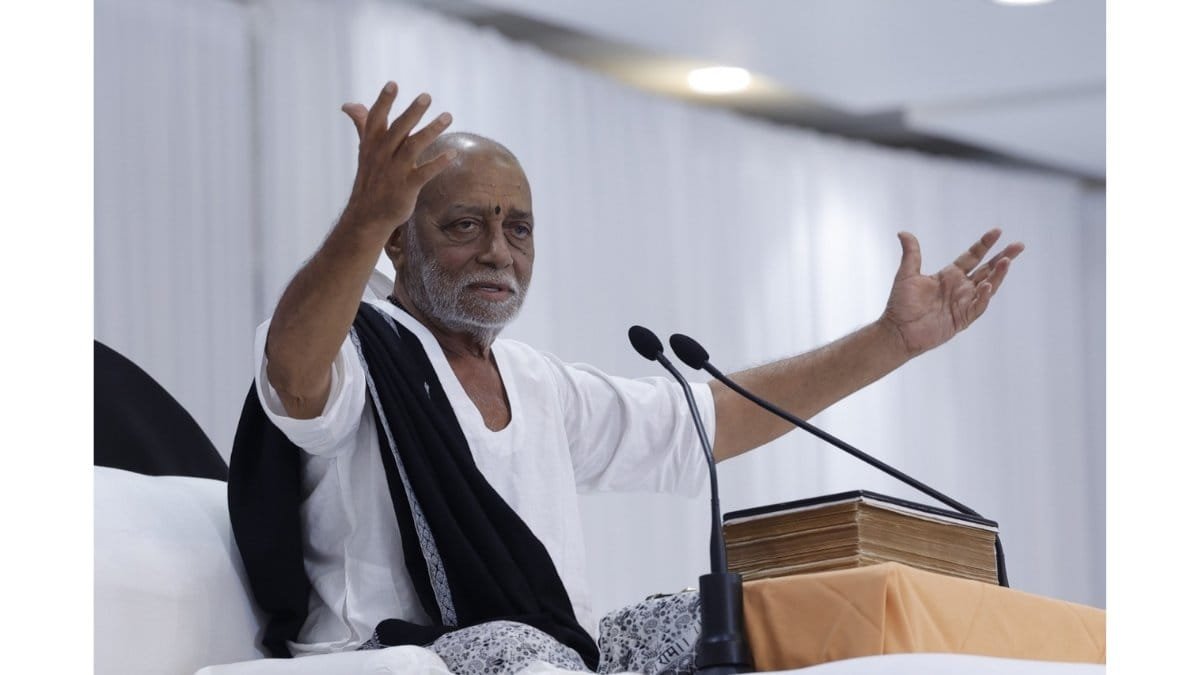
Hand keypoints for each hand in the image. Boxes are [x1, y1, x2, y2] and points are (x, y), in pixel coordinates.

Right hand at [339, 82, 455, 231]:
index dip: (383, 101)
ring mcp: (394, 171)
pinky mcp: (406, 187)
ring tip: (448, 116)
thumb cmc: (371, 178)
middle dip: (412, 112)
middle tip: (426, 96)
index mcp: (372, 144)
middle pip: (398, 129)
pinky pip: (424, 173)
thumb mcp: (365, 150)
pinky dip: (438, 163)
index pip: (375, 118)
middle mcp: (382, 155)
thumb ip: (362, 125)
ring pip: (413, 147)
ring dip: (431, 130)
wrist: (368, 214)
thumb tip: (348, 104)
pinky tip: (453, 154)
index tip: (393, 84)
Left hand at [881, 229, 1023, 356]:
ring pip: (988, 286)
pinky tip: (987, 286)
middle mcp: (960, 287)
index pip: (972, 256)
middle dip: (1003, 257)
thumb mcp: (907, 274)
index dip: (985, 244)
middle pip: (987, 270)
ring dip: (998, 275)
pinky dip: (983, 297)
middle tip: (1019, 245)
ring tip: (1007, 261)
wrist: (898, 331)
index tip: (997, 231)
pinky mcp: (962, 319)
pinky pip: (977, 306)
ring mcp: (963, 303)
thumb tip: (903, 233)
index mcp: (949, 275)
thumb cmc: (901, 304)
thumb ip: (911, 253)